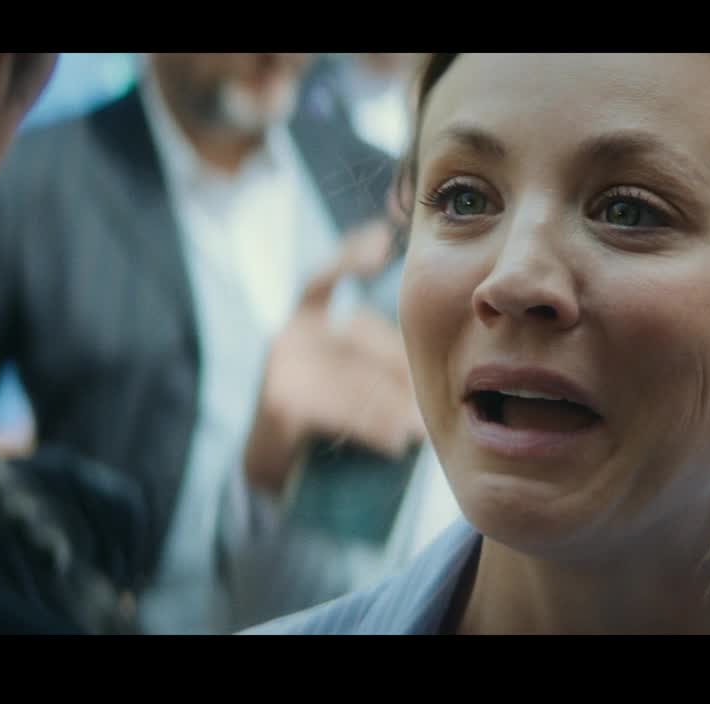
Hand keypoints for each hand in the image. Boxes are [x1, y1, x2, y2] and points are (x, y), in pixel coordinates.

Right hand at [243, 223, 424, 494]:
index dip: (349, 257)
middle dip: (402, 375)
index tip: (381, 238)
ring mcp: (281, 365)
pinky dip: (374, 429)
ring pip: (359, 378)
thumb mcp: (348, 379)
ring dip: (396, 410)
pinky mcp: (281, 401)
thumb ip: (377, 360)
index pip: (324, 279)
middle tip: (428, 411)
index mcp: (305, 320)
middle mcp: (289, 334)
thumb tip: (432, 364)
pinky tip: (394, 445)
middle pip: (362, 338)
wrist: (277, 470)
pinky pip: (343, 409)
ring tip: (416, 434)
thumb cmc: (325, 420)